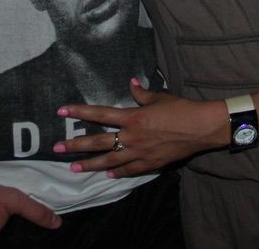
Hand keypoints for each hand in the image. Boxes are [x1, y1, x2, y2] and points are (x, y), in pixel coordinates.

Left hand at [53, 80, 225, 177]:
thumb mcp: (159, 97)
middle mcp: (131, 137)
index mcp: (132, 117)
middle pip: (98, 142)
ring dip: (90, 165)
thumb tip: (131, 83)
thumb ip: (141, 94)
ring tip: (74, 168)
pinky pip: (129, 170)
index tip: (62, 110)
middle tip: (57, 150)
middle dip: (76, 146)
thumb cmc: (180, 109)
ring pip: (109, 161)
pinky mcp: (150, 164)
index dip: (79, 111)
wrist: (200, 128)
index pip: (100, 113)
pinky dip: (117, 173)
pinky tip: (107, 174)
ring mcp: (139, 153)